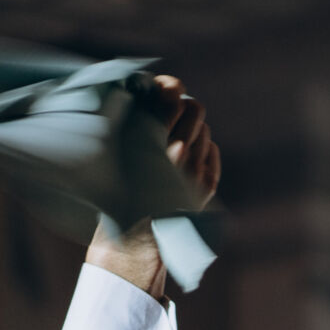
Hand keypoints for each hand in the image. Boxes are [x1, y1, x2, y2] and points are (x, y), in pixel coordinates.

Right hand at [85, 74, 218, 297]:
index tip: (160, 88)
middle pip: (194, 108)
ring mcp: (196, 171)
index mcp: (149, 142)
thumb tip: (166, 87)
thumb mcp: (117, 152)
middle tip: (168, 116)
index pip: (172, 94)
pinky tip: (185, 159)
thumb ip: (140, 119)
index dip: (167, 87)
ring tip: (172, 142)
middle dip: (182, 108)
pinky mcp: (206, 185)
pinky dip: (203, 149)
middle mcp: (177, 155)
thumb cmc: (117, 193)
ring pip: (205, 130)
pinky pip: (212, 150)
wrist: (134, 242)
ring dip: (191, 131)